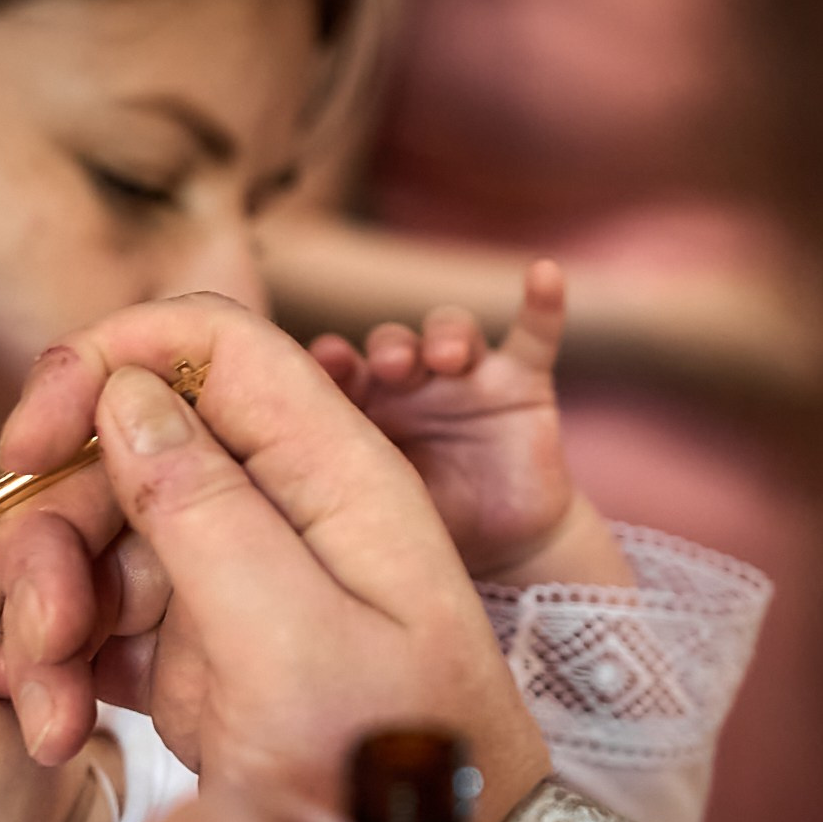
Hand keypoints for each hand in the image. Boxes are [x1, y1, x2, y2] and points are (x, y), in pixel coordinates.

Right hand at [0, 293, 550, 821]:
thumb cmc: (388, 770)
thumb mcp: (295, 643)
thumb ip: (209, 511)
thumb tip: (127, 397)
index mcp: (330, 473)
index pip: (209, 343)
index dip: (107, 363)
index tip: (31, 441)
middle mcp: (277, 510)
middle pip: (123, 448)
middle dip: (55, 531)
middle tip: (44, 635)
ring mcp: (232, 579)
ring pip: (94, 540)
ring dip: (45, 618)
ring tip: (48, 716)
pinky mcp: (194, 651)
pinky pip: (97, 621)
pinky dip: (59, 667)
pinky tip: (53, 725)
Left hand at [310, 261, 630, 589]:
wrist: (503, 548)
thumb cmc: (427, 525)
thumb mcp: (380, 509)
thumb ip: (341, 484)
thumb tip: (278, 479)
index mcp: (365, 408)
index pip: (339, 372)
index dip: (332, 361)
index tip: (328, 361)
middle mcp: (410, 381)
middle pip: (393, 343)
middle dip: (391, 347)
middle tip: (391, 367)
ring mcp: (466, 375)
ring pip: (451, 330)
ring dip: (447, 333)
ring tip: (447, 357)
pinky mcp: (522, 382)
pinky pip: (534, 335)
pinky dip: (542, 304)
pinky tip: (544, 274)